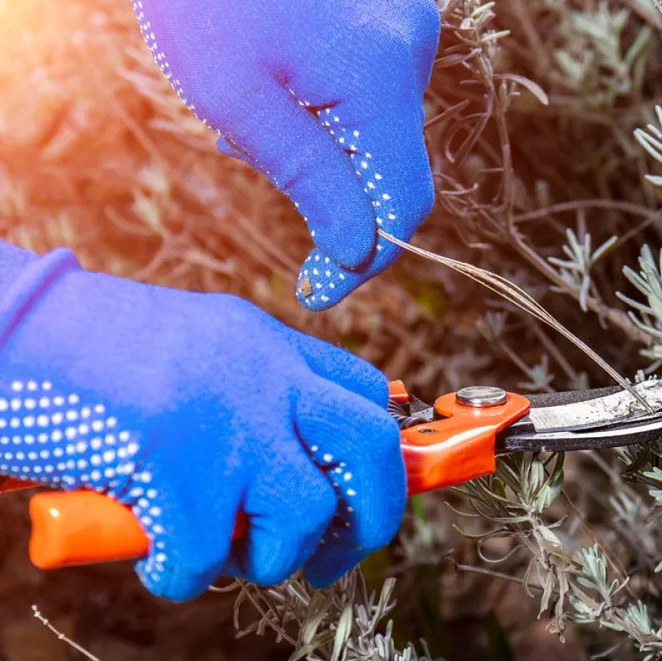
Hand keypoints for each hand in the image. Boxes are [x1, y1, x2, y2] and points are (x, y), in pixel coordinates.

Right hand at [0, 245, 405, 600]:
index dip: (380, 458)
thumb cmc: (92, 354)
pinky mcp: (176, 467)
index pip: (368, 395)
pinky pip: (205, 558)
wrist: (12, 330)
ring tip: (222, 555)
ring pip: (306, 513)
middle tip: (336, 556)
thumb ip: (252, 399)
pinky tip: (154, 555)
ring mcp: (226, 420)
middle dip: (373, 516)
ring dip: (270, 558)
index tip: (358, 500)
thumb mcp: (199, 356)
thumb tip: (295, 473)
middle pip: (372, 446)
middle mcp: (263, 375)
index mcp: (269, 345)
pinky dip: (181, 576)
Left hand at [128, 0, 439, 310]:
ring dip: (326, 146)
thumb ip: (309, 177)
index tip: (318, 290)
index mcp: (380, 76)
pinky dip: (332, 110)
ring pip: (382, 127)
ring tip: (250, 111)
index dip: (367, 259)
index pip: (402, 200)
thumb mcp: (238, 98)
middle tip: (246, 157)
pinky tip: (279, 82)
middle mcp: (413, 49)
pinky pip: (376, 91)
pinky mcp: (395, 15)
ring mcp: (409, 26)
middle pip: (392, 164)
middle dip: (332, 191)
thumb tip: (356, 250)